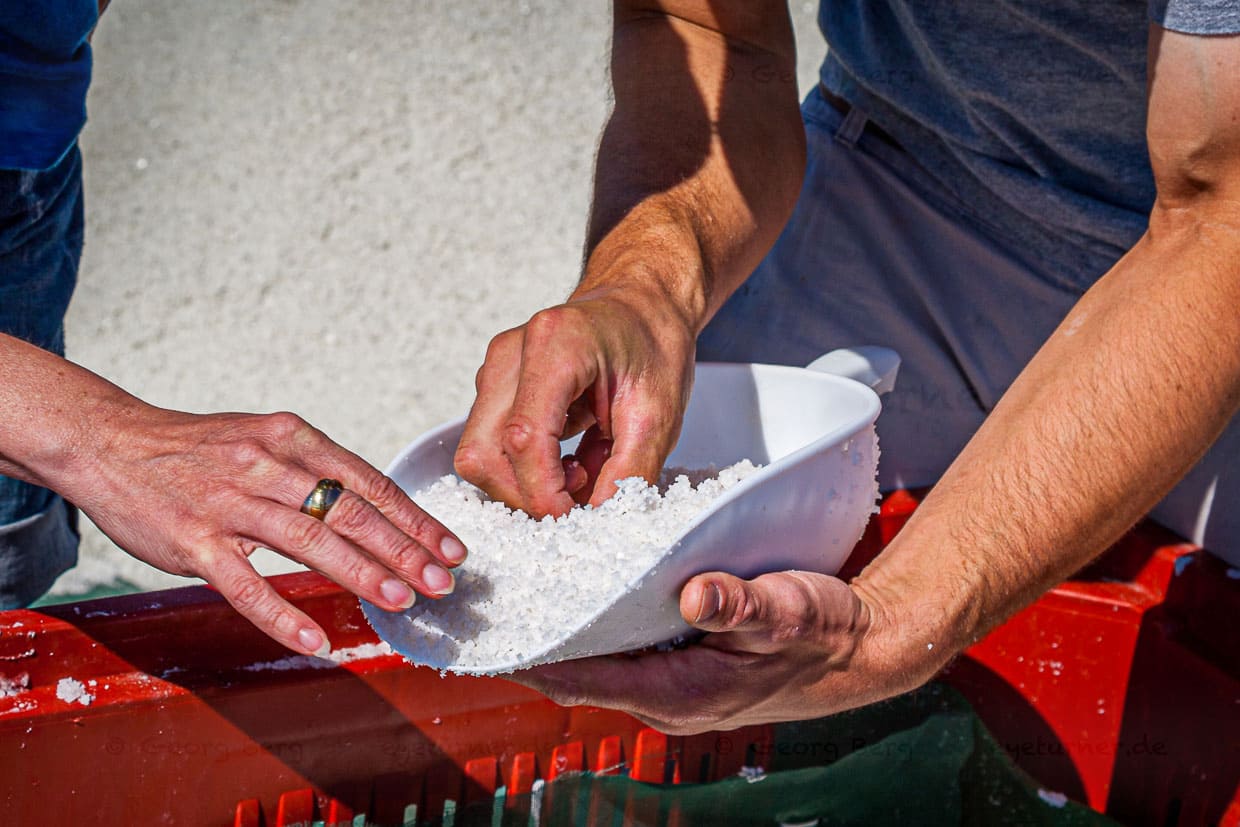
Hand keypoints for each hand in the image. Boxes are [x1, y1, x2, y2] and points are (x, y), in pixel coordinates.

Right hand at [64, 406, 467, 655]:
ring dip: (362, 573)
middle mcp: (268, 466)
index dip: (415, 518)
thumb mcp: (267, 438)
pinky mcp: (193, 542)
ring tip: (402, 600)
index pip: (368, 482)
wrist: (111, 443)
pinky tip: (316, 640)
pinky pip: (245, 585)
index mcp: (293, 438)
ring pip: (309, 541)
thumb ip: (317, 469)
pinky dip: (283, 614)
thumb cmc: (201, 448)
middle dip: (404, 549)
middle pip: (350, 511)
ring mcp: (230, 504)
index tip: (452, 548)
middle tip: (442, 580)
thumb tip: (376, 509)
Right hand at [455, 284, 695, 517]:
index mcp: (555, 345)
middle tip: (578, 498)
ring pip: (479, 453)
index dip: (543, 492)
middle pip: (483, 451)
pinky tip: (568, 457)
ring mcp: (497, 368)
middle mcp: (512, 353)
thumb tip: (599, 518)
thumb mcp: (659, 413)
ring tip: (579, 470)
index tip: (573, 516)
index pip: (523, 438)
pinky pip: (490, 443)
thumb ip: (630, 472)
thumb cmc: (652, 344)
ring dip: (525, 482)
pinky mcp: (496, 385)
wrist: (642, 306)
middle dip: (526, 494)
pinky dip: (525, 466)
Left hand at [511, 570, 941, 733]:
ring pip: (596, 666)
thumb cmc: (825, 633)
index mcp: (682, 694)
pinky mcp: (683, 670)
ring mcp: (674, 687)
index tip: (489, 634)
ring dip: (558, 636)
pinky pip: (621, 655)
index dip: (532, 659)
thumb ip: (742, 604)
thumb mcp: (789, 610)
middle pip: (578, 678)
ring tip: (515, 595)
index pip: (585, 680)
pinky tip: (577, 594)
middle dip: (531, 646)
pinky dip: (592, 628)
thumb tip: (695, 596)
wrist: (861, 652)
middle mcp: (668, 699)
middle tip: (488, 604)